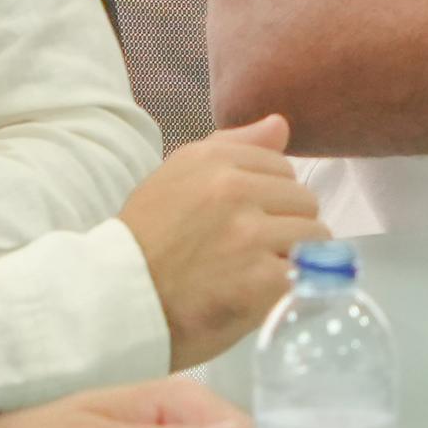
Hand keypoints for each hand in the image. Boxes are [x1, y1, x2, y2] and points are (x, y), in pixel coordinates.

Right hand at [118, 116, 328, 368]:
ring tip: (254, 275)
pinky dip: (289, 289)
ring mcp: (249, 235)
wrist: (114, 302)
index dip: (268, 199)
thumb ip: (233, 147)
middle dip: (284, 227)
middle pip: (303, 200)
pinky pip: (305, 274)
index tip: (241, 222)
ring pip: (313, 235)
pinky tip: (258, 296)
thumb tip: (281, 125)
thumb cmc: (145, 243)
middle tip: (248, 254)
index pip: (282, 167)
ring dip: (292, 258)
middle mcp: (233, 189)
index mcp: (213, 159)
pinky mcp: (260, 280)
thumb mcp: (176, 177)